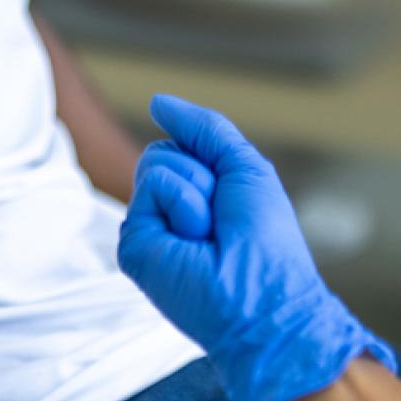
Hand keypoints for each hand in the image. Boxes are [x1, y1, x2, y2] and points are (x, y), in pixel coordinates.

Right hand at [120, 94, 393, 400]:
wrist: (264, 298)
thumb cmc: (266, 241)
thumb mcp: (245, 167)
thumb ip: (203, 129)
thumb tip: (158, 102)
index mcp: (195, 197)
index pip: (181, 148)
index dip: (210, 158)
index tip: (233, 198)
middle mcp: (168, 213)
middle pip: (163, 151)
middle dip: (204, 172)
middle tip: (221, 216)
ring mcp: (149, 228)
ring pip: (155, 163)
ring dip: (198, 191)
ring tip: (209, 232)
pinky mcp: (134, 244)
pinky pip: (152, 187)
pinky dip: (183, 204)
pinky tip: (193, 240)